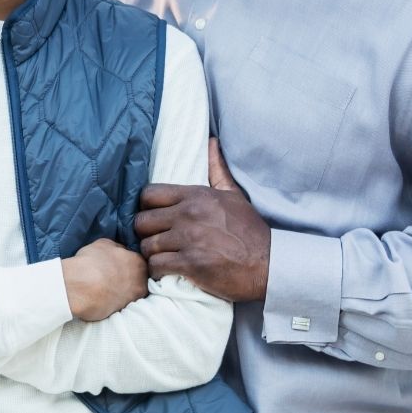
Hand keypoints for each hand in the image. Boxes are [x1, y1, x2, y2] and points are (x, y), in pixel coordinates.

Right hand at [60, 238, 147, 320]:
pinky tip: (104, 297)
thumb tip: (120, 251)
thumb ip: (117, 248)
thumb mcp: (104, 244)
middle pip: (138, 278)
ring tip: (107, 288)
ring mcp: (134, 298)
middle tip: (112, 277)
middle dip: (128, 277)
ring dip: (123, 290)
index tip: (115, 265)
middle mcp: (142, 281)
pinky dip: (115, 301)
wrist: (80, 287)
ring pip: (131, 292)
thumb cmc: (90, 262)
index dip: (126, 263)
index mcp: (139, 261)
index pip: (137, 261)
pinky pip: (122, 304)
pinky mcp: (124, 312)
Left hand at [134, 138, 269, 301]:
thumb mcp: (234, 195)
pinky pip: (156, 265)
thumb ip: (217, 170)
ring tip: (162, 256)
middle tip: (155, 239)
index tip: (154, 217)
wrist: (269, 264)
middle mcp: (189, 214)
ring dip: (152, 253)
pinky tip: (166, 270)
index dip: (146, 206)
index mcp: (196, 196)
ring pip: (147, 246)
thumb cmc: (250, 230)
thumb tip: (211, 142)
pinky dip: (157, 270)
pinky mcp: (190, 264)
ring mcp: (189, 239)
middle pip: (142, 221)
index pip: (149, 194)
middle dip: (145, 232)